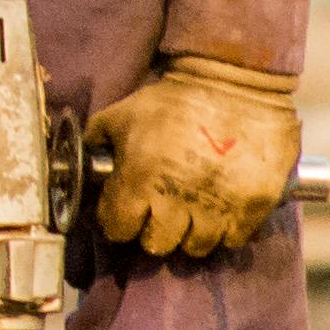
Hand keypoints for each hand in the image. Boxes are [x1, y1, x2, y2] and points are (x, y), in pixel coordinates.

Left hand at [90, 50, 296, 257]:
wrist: (238, 82)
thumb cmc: (176, 98)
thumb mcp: (124, 114)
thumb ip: (97, 143)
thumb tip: (78, 165)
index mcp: (139, 180)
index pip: (118, 228)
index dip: (118, 220)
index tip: (126, 210)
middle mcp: (176, 203)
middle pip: (156, 245)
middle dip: (154, 228)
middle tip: (161, 210)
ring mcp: (217, 209)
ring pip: (196, 247)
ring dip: (191, 232)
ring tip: (193, 211)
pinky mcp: (252, 208)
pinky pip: (232, 239)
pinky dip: (225, 229)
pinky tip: (221, 207)